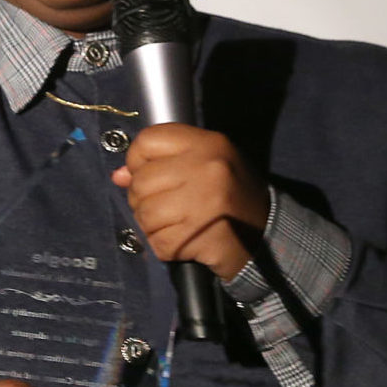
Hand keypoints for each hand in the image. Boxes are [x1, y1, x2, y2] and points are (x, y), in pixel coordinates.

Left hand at [111, 123, 269, 281]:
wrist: (268, 238)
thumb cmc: (230, 198)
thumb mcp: (204, 167)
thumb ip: (162, 164)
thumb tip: (119, 175)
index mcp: (209, 144)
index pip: (149, 140)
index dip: (137, 160)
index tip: (146, 174)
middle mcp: (208, 167)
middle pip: (141, 180)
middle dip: (143, 199)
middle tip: (163, 207)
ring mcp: (205, 202)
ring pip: (145, 213)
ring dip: (152, 225)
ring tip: (173, 225)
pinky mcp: (200, 235)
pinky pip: (157, 241)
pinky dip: (163, 246)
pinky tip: (182, 242)